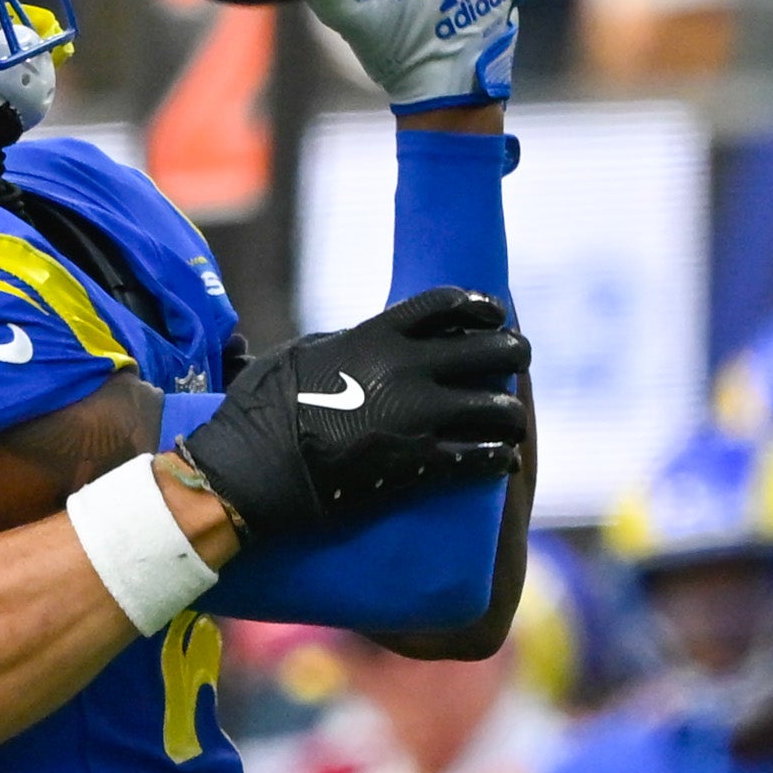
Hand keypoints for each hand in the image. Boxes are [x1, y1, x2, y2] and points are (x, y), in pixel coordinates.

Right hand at [179, 285, 525, 543]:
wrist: (255, 468)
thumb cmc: (263, 410)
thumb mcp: (301, 354)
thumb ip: (344, 342)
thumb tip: (358, 339)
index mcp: (377, 334)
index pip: (447, 303)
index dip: (482, 306)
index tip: (496, 315)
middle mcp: (408, 368)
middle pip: (489, 349)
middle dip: (513, 353)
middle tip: (517, 362)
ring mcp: (418, 416)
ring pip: (497, 407)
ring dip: (509, 415)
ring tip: (510, 424)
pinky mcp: (419, 463)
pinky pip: (481, 458)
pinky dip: (499, 459)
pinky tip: (505, 461)